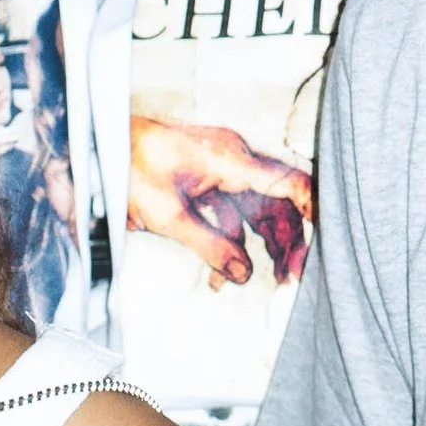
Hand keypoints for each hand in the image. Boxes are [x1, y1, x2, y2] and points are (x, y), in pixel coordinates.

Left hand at [127, 115, 314, 289]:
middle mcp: (234, 160)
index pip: (289, 181)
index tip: (331, 235)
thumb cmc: (126, 166)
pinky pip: (233, 214)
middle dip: (289, 241)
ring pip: (259, 211)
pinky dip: (234, 243)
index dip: (315, 207)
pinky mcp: (208, 182)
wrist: (94, 145)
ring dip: (264, 246)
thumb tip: (244, 273)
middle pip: (279, 203)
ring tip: (271, 280)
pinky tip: (224, 274)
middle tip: (293, 277)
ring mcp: (222, 170)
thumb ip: (209, 245)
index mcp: (231, 159)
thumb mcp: (167, 214)